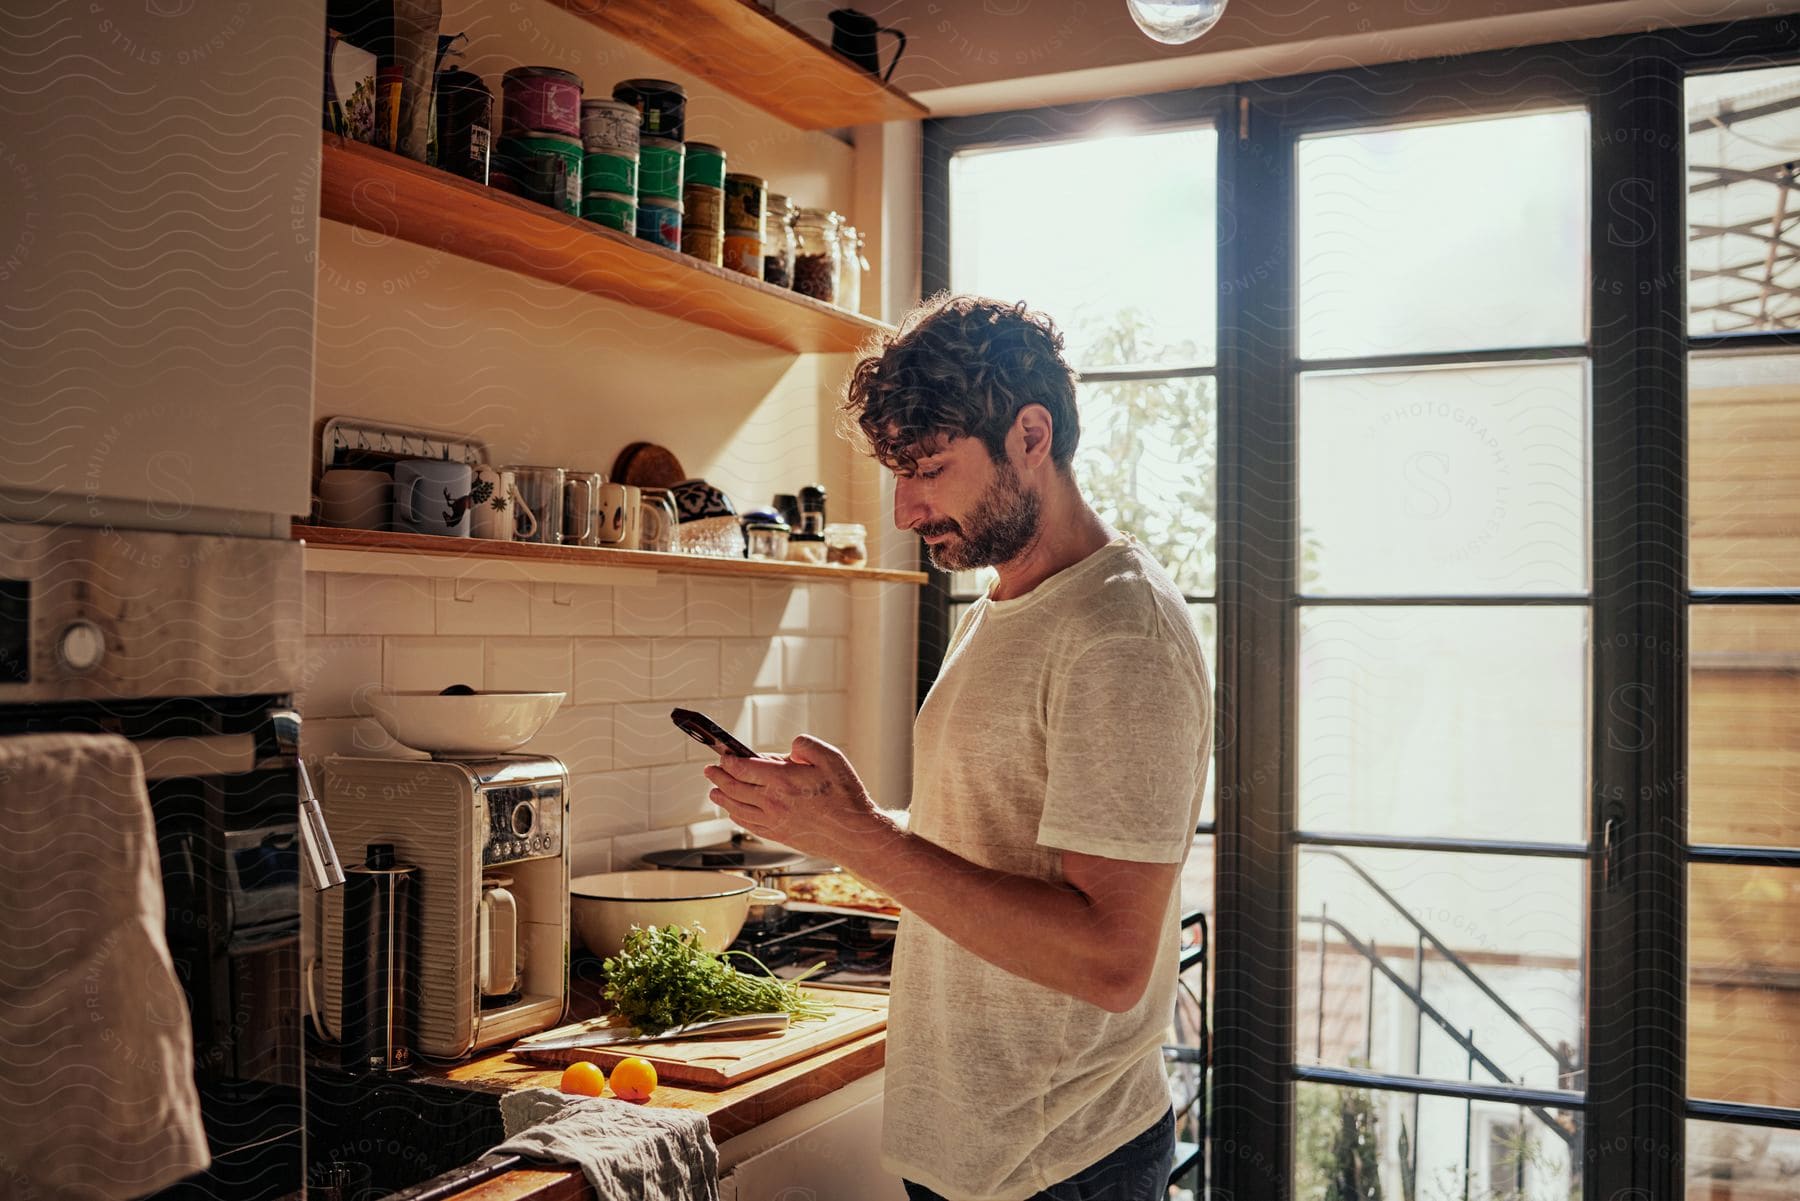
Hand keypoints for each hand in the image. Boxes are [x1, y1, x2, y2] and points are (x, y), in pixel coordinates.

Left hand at [703, 735, 883, 860]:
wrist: (854, 835)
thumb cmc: (846, 796)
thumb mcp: (831, 758)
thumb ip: (805, 746)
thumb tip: (788, 748)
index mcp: (783, 780)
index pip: (743, 768)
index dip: (728, 760)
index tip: (723, 755)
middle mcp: (773, 802)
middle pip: (734, 788)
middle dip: (719, 777)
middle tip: (711, 770)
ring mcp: (773, 821)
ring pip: (737, 808)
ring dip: (722, 797)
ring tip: (714, 791)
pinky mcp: (778, 835)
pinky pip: (748, 824)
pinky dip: (736, 816)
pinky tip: (733, 812)